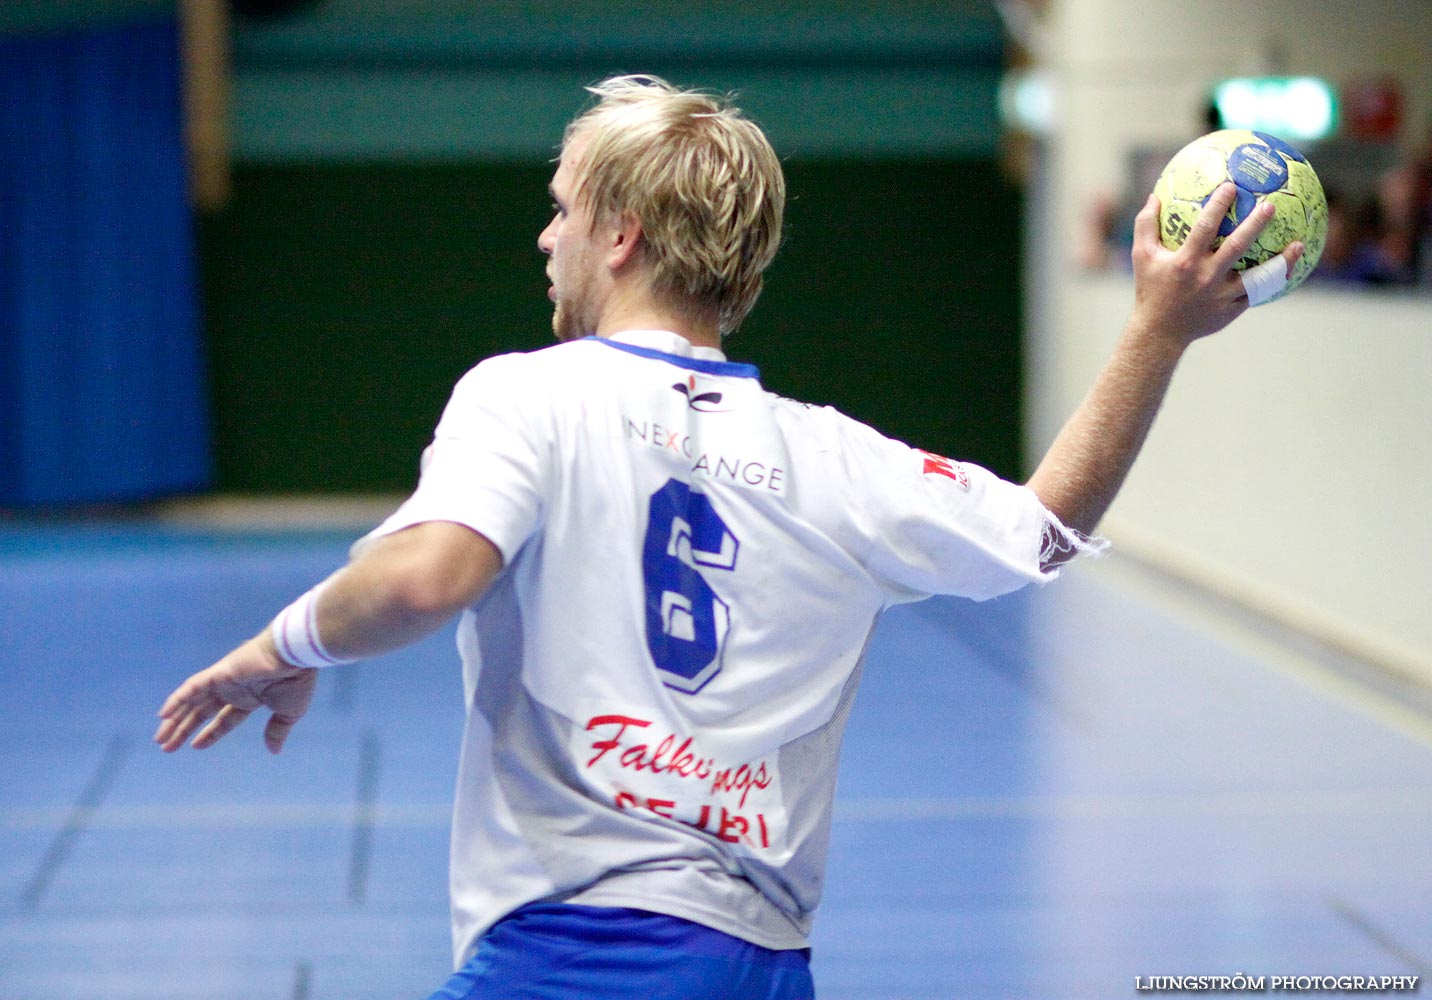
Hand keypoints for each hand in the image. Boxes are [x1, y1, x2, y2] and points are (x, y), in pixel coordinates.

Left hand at [154, 631, 317, 753]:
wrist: (296, 657)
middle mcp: (232, 690)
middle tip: (166, 747)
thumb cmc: (296, 682)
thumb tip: (274, 751)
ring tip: (160, 738)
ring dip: (175, 719)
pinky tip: (163, 715)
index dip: (209, 733)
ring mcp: (223, 681)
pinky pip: (192, 687)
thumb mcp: (288, 713)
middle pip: (201, 712)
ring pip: (192, 702)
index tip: (195, 746)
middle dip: (184, 729)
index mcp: (249, 699)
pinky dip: (177, 699)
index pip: (224, 719)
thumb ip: (277, 731)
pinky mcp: (218, 673)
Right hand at [1130, 183, 1304, 345]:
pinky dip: (1271, 281)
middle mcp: (1206, 278)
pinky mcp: (1231, 311)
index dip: (1218, 205)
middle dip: (1255, 224)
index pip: (1204, 228)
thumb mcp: (1141, 257)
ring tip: (1299, 244)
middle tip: (1270, 205)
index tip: (1231, 186)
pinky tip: (1285, 269)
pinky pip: (1255, 293)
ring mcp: (1221, 297)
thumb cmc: (1150, 290)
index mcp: (1185, 263)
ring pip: (1257, 277)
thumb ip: (1146, 226)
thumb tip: (1153, 196)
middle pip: (1237, 247)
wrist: (1159, 334)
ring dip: (1280, 261)